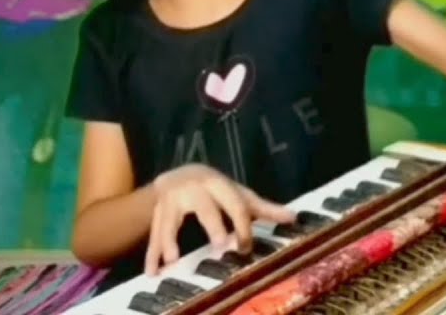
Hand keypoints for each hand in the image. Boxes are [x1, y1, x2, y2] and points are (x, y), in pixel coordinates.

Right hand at [146, 164, 294, 274]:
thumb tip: (294, 217)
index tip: (245, 247)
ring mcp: (172, 200)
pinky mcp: (156, 213)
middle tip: (219, 244)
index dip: (242, 226)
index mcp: (218, 184)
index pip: (235, 204)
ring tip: (172, 260)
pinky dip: (151, 254)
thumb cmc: (216, 189)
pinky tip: (151, 271)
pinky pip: (152, 235)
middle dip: (212, 225)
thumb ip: (263, 208)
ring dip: (169, 241)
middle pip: (205, 208)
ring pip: (170, 221)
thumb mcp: (238, 194)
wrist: (178, 174)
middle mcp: (194, 189)